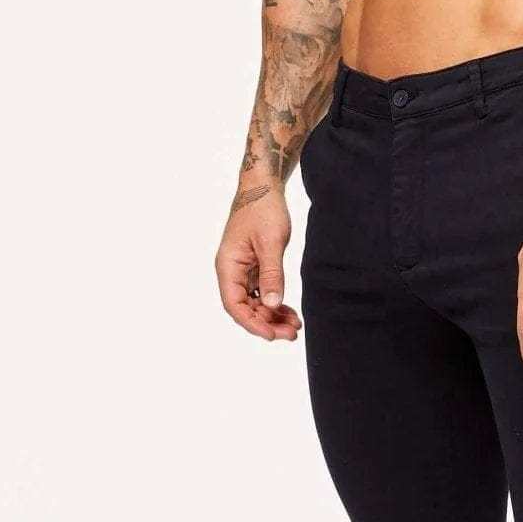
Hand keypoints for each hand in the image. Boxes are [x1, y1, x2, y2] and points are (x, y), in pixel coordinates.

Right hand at [215, 183, 301, 341]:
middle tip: (292, 334)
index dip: (252, 323)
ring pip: (254, 303)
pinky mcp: (253, 267)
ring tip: (294, 326)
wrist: (263, 186)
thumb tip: (271, 304)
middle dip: (267, 323)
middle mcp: (231, 271)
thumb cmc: (263, 209)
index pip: (234, 305)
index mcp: (228, 266)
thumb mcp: (270, 242)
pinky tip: (289, 312)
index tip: (272, 335)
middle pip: (245, 308)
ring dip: (272, 316)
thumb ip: (271, 274)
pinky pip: (261, 292)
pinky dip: (274, 303)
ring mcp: (242, 270)